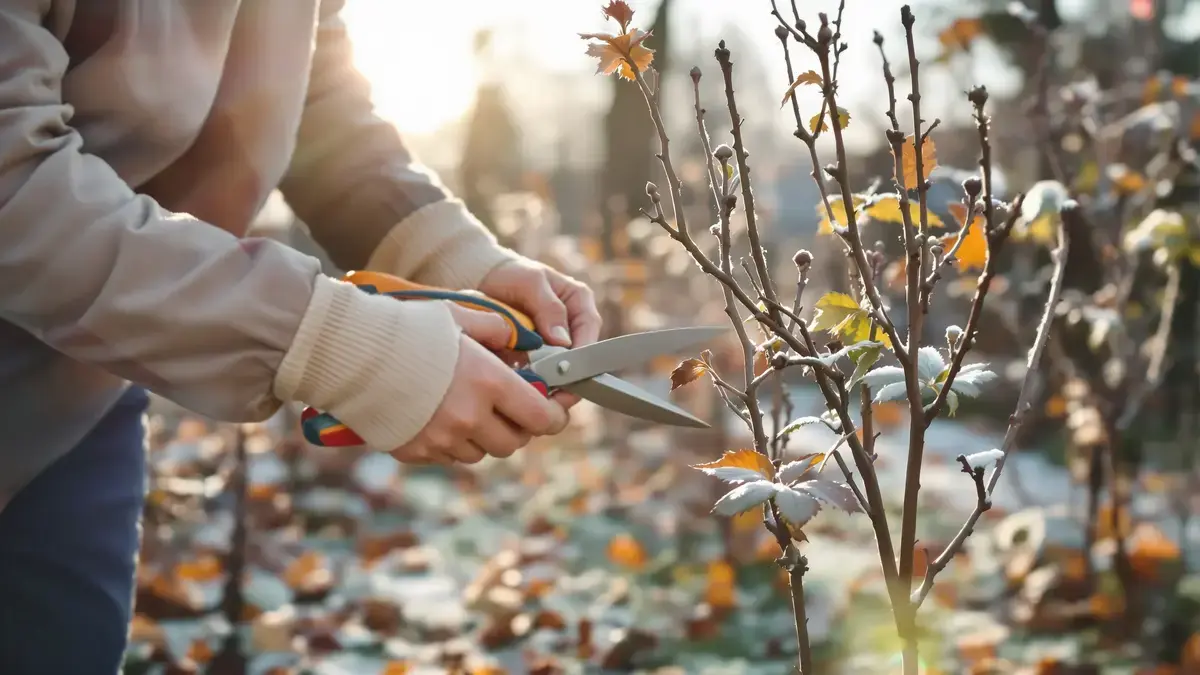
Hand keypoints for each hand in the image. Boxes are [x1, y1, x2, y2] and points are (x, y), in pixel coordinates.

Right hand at [389, 303, 568, 465]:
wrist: (350, 351)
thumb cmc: (407, 328)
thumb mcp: (460, 316)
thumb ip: (498, 330)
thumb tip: (519, 341)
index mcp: (488, 383)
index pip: (541, 417)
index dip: (554, 416)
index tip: (553, 409)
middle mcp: (469, 417)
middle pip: (514, 442)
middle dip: (518, 427)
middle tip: (510, 409)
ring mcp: (441, 439)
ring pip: (481, 453)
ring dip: (484, 437)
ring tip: (470, 409)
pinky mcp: (416, 452)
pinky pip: (448, 456)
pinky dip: (453, 443)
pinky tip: (439, 417)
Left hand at [478, 258, 601, 407]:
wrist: (483, 279)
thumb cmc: (511, 273)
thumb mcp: (530, 283)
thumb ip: (548, 308)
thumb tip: (563, 342)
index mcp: (579, 301)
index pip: (589, 330)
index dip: (581, 352)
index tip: (568, 370)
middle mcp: (571, 324)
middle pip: (576, 355)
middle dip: (562, 372)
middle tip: (549, 387)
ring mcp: (553, 341)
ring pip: (558, 367)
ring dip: (545, 378)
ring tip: (532, 387)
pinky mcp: (536, 354)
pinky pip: (539, 370)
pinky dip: (530, 377)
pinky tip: (519, 383)